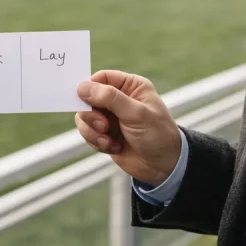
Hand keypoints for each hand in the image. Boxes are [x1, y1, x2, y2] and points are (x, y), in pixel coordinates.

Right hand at [75, 70, 181, 186]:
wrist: (163, 166)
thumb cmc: (157, 135)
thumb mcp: (136, 113)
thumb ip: (109, 98)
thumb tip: (82, 87)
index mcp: (130, 86)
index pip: (101, 78)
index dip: (90, 88)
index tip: (84, 100)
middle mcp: (119, 99)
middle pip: (88, 98)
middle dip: (91, 115)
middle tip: (103, 126)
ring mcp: (110, 117)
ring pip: (85, 117)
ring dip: (92, 131)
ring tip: (108, 141)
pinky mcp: (105, 134)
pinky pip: (88, 133)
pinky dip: (96, 142)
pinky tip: (113, 147)